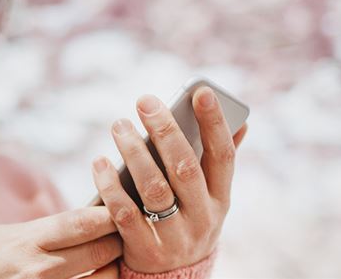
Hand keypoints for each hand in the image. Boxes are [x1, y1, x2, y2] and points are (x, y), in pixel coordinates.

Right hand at [0, 206, 124, 278]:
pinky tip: (97, 275)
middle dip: (118, 240)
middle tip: (123, 233)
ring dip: (113, 267)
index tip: (120, 208)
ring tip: (112, 258)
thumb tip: (90, 219)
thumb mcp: (13, 233)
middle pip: (99, 252)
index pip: (81, 223)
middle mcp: (39, 269)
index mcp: (29, 241)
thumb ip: (49, 229)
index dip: (108, 214)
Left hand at [91, 87, 247, 273]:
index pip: (223, 156)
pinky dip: (110, 186)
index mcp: (220, 199)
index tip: (201, 91)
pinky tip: (99, 162)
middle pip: (184, 168)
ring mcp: (175, 236)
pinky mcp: (145, 249)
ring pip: (153, 188)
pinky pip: (125, 214)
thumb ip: (217, 162)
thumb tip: (242, 121)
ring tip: (119, 125)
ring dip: (133, 152)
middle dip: (165, 131)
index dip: (215, 123)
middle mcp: (202, 217)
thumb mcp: (209, 198)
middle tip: (144, 101)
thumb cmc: (188, 221)